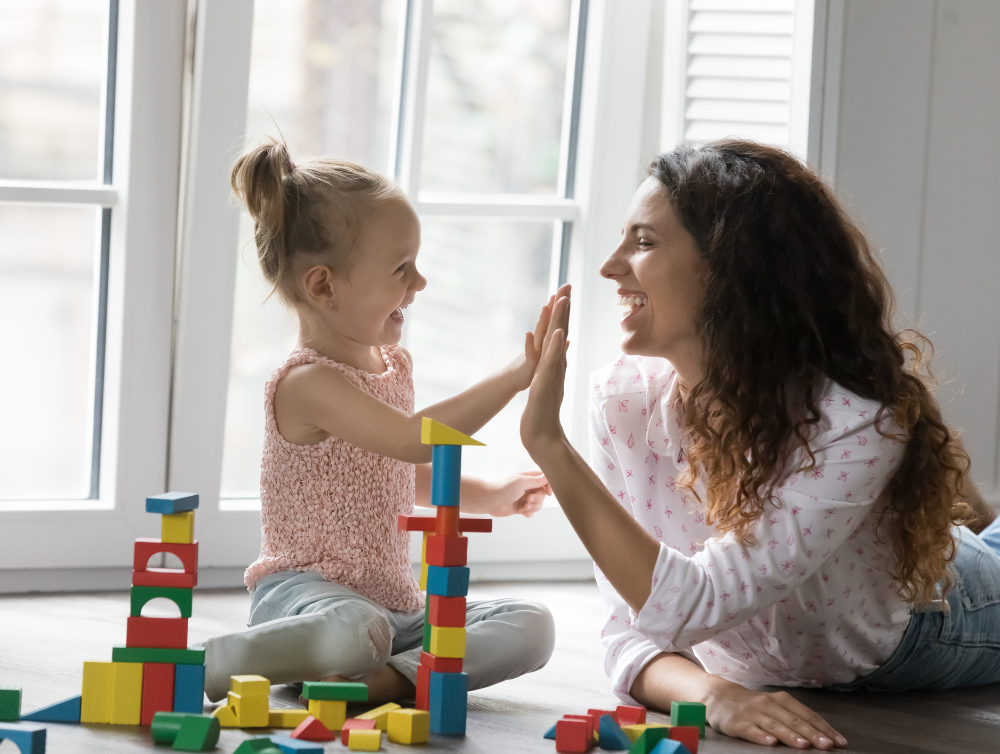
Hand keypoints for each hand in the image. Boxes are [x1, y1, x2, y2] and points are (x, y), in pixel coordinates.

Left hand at [484, 471, 551, 517]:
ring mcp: (524, 497)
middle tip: (529, 500)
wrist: (490, 500)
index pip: (544, 479)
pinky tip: (521, 511)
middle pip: (542, 494)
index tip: (548, 493)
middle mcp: (528, 487)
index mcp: (528, 477)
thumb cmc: (504, 488)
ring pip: (538, 504)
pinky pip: (531, 511)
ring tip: (525, 506)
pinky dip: (528, 512)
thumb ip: (536, 480)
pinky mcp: (521, 507)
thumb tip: (548, 476)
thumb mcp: (522, 482)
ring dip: (534, 506)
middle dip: (538, 499)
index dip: (549, 486)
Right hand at [508, 284, 571, 391]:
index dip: (562, 304)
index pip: (556, 319)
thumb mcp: (546, 355)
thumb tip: (563, 332)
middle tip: (564, 286)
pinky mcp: (528, 362)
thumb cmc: (531, 367)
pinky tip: (528, 334)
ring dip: (542, 320)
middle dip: (556, 304)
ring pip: (538, 333)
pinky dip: (529, 344)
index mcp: (546, 339)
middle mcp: (539, 341)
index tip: (568, 288)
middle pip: (548, 320)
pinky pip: (528, 353)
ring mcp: (533, 350)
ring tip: (546, 306)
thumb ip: (554, 342)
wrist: (515, 380)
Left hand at [520, 289, 570, 457]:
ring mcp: (553, 373)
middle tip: (567, 284)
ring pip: (558, 342)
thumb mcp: (545, 387)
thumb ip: (553, 372)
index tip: (563, 292)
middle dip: (564, 308)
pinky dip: (556, 346)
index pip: (559, 334)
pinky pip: (552, 361)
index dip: (561, 314)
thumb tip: (557, 362)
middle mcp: (556, 366)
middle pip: (562, 331)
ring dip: (561, 320)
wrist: (542, 436)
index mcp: (554, 365)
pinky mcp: (547, 382)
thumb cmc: (541, 414)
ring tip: (564, 299)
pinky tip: (559, 332)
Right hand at [705, 677, 846, 749]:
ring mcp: (752, 713)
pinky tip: (770, 743)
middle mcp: (768, 704)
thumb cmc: (753, 706)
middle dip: (812, 733)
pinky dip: (760, 736)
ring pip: (774, 725)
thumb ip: (795, 719)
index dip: (824, 728)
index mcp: (782, 700)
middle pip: (793, 720)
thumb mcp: (775, 707)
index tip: (840, 742)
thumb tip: (824, 735)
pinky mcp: (737, 723)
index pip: (807, 715)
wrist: (718, 696)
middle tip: (827, 746)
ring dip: (790, 735)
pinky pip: (750, 730)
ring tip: (804, 745)